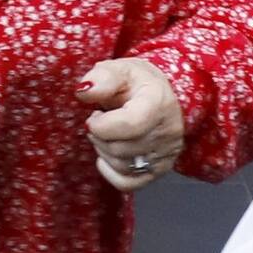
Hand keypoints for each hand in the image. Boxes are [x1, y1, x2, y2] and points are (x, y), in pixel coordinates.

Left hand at [79, 55, 185, 188]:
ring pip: (123, 166)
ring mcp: (167, 153)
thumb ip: (101, 77)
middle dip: (100, 136)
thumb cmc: (137, 82)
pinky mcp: (160, 170)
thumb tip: (83, 91)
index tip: (93, 116)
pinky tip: (107, 155)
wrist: (162, 96)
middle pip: (121, 148)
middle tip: (100, 120)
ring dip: (104, 151)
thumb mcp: (120, 69)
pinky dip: (110, 171)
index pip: (130, 125)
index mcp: (158, 102)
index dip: (102, 125)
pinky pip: (128, 183)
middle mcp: (168, 131)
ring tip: (107, 133)